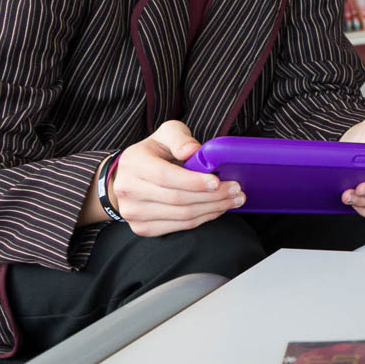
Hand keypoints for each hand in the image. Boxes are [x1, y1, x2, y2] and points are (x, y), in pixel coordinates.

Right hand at [107, 121, 243, 236]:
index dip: (193, 182)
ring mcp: (133, 212)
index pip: (165, 177)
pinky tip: (218, 209)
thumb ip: (180, 138)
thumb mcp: (166, 134)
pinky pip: (179, 227)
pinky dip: (203, 219)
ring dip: (213, 209)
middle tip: (236, 190)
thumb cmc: (155, 152)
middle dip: (212, 196)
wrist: (130, 176)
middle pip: (177, 199)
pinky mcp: (142, 228)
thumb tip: (193, 150)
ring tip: (234, 199)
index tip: (217, 181)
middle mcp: (128, 190)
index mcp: (134, 164)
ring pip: (181, 215)